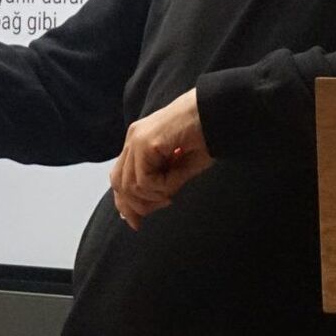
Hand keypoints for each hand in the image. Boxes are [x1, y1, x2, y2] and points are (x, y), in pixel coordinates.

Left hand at [109, 89, 210, 228]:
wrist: (216, 112)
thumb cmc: (205, 137)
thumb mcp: (178, 168)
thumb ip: (159, 185)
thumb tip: (141, 211)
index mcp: (138, 142)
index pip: (120, 178)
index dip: (125, 203)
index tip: (135, 223)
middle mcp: (133, 139)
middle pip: (119, 183)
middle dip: (136, 205)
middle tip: (163, 205)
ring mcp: (136, 139)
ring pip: (131, 185)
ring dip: (153, 196)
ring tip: (173, 190)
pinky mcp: (145, 142)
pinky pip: (145, 181)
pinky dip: (161, 188)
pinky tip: (176, 179)